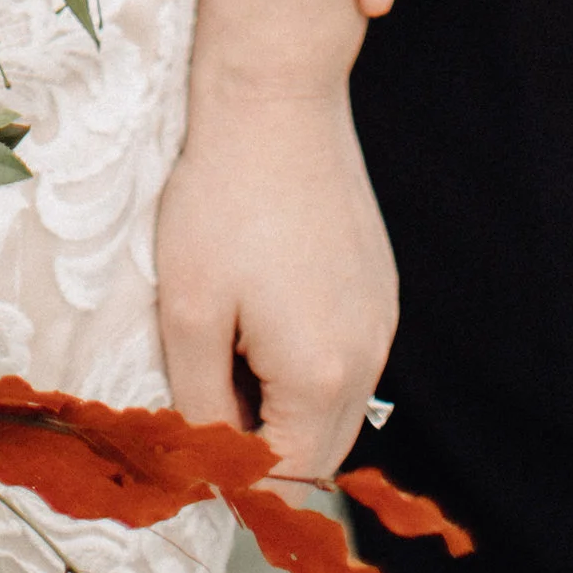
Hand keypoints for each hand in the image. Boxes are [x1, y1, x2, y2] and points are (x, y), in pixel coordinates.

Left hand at [156, 93, 395, 478]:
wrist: (277, 96)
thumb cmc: (223, 197)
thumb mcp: (190, 309)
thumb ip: (200, 405)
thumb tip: (208, 463)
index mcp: (320, 375)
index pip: (283, 476)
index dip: (231, 475)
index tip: (189, 443)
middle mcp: (368, 357)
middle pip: (320, 451)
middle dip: (262, 447)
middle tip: (204, 396)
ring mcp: (383, 318)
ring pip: (338, 406)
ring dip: (285, 405)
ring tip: (230, 346)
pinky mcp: (382, 285)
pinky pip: (350, 356)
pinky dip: (309, 363)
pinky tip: (265, 310)